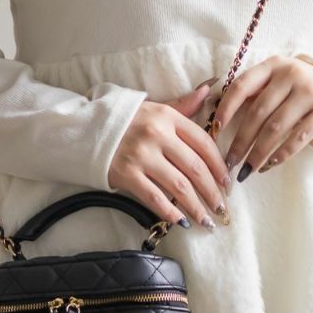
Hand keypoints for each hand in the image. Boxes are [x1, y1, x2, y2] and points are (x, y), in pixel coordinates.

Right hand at [107, 79, 231, 229]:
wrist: (85, 130)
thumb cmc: (125, 120)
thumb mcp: (155, 107)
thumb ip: (184, 105)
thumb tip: (209, 90)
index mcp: (167, 117)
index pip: (203, 142)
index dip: (219, 165)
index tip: (227, 181)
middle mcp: (156, 135)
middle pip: (195, 168)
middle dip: (212, 191)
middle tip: (222, 207)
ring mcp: (141, 156)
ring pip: (179, 186)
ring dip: (197, 207)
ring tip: (207, 220)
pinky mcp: (126, 174)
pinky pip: (154, 197)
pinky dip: (171, 212)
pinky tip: (182, 222)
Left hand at [211, 55, 312, 180]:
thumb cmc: (293, 88)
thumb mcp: (273, 81)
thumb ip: (250, 93)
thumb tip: (217, 121)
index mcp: (272, 64)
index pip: (242, 86)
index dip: (226, 109)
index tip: (215, 130)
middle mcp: (292, 73)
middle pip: (258, 112)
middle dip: (241, 141)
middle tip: (230, 162)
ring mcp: (311, 91)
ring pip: (276, 128)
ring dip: (258, 152)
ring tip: (247, 169)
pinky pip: (299, 137)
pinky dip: (282, 154)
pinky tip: (269, 164)